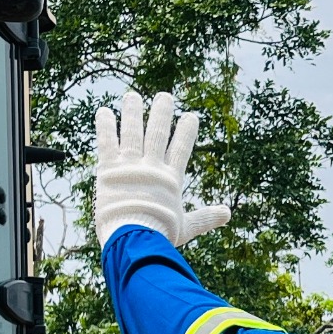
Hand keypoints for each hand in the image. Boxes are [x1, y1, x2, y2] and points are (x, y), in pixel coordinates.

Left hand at [93, 91, 232, 247]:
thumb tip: (228, 213)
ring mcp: (130, 166)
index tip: (190, 116)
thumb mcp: (187, 226)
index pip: (181, 148)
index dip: (186, 131)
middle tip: (164, 96)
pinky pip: (107, 142)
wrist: (135, 237)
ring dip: (133, 113)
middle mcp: (152, 167)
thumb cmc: (161, 234)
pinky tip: (104, 111)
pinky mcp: (108, 169)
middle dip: (161, 113)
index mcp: (171, 179)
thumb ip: (206, 217)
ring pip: (132, 132)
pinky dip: (105, 126)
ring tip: (132, 96)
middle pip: (158, 133)